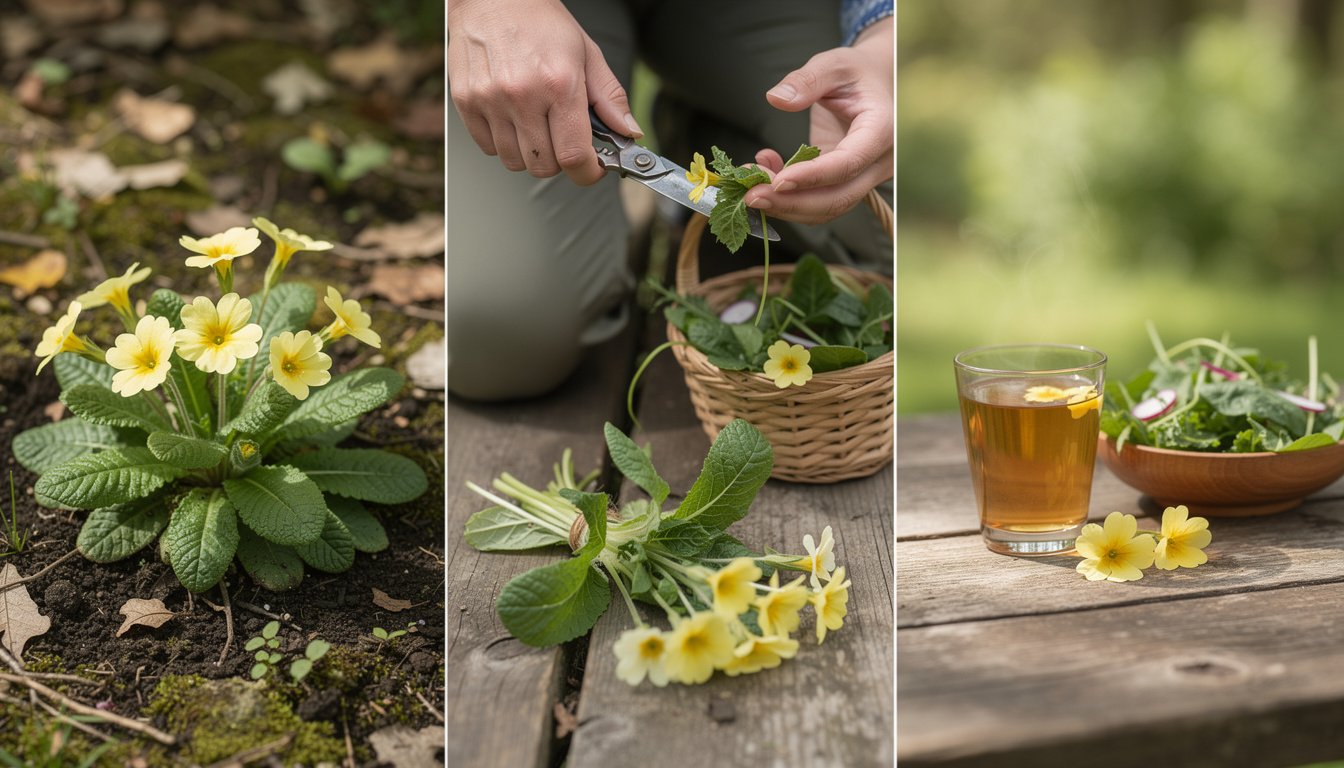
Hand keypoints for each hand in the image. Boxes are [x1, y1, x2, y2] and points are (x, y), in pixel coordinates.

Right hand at [447, 0, 642, 184]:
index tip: (591, 169)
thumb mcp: (586, 53)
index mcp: (558, 83)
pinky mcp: (466, 102)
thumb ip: (610, 97)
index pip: (575, 156)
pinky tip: (511, 118)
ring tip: (535, 123)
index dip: (587, 173)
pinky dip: (502, 143)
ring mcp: (489, 100)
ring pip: (514, 162)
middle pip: (544, 167)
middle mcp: (522, 95)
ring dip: (530, 153)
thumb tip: (629, 132)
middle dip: (559, 160)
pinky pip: (488, 148)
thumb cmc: (539, 21)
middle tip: (562, 137)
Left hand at [745, 17, 892, 223]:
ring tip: (750, 189)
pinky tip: (766, 171)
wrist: (875, 84)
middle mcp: (879, 162)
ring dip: (787, 206)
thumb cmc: (856, 73)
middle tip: (751, 196)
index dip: (812, 177)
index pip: (848, 163)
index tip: (777, 181)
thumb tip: (777, 99)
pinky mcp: (846, 182)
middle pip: (838, 198)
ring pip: (828, 207)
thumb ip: (807, 80)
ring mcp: (865, 177)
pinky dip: (790, 196)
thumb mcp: (833, 64)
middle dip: (792, 203)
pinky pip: (819, 199)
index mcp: (882, 130)